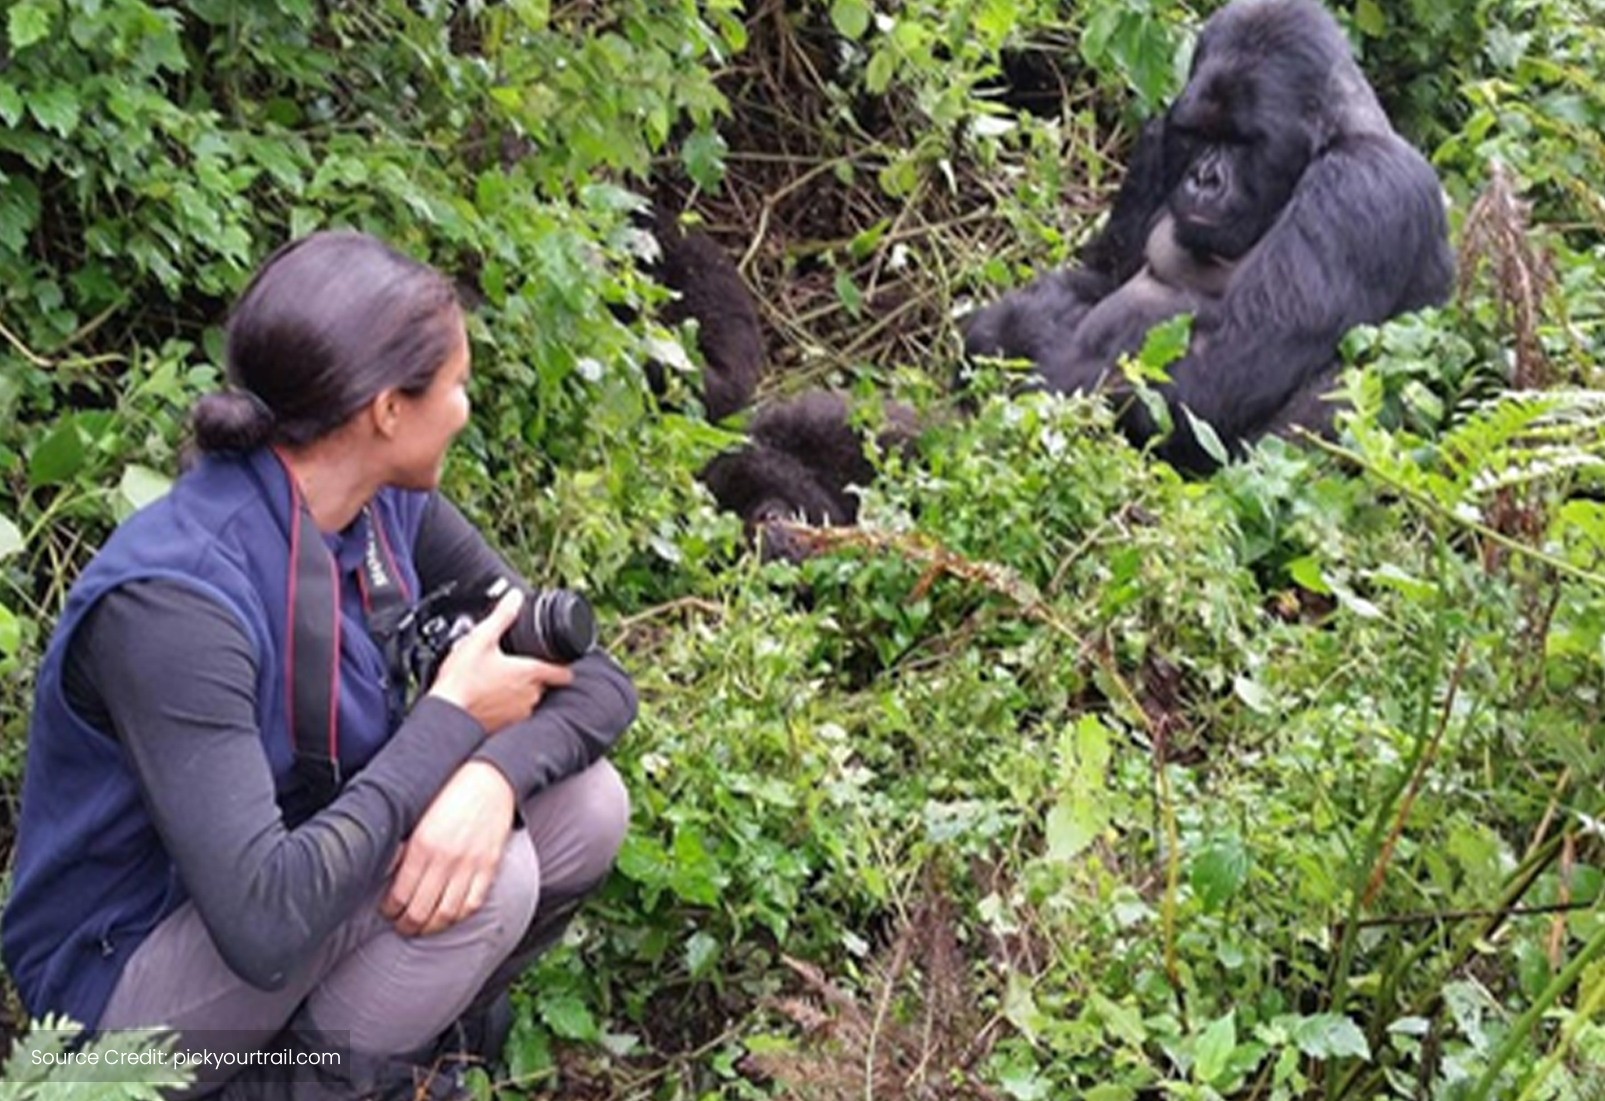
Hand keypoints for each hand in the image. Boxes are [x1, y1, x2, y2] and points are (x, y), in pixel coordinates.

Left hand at [382, 761, 515, 935]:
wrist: (490, 778)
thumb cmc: (450, 793)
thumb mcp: (417, 814)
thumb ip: (401, 845)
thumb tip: (381, 870)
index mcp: (422, 845)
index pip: (400, 895)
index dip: (390, 911)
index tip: (388, 912)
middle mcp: (446, 859)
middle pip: (421, 911)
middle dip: (407, 925)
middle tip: (402, 926)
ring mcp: (470, 865)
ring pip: (447, 913)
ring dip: (431, 927)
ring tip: (423, 927)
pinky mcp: (489, 866)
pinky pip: (473, 903)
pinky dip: (459, 916)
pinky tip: (450, 916)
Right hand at [427, 588, 573, 732]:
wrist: (446, 716)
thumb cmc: (462, 681)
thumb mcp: (481, 639)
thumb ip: (502, 616)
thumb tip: (515, 597)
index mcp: (530, 674)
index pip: (564, 673)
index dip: (564, 665)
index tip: (558, 660)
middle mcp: (530, 696)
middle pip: (545, 684)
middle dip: (535, 675)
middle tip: (516, 664)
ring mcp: (519, 714)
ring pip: (530, 699)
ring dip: (521, 690)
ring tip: (499, 680)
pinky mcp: (506, 727)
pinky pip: (514, 714)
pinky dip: (508, 705)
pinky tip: (491, 697)